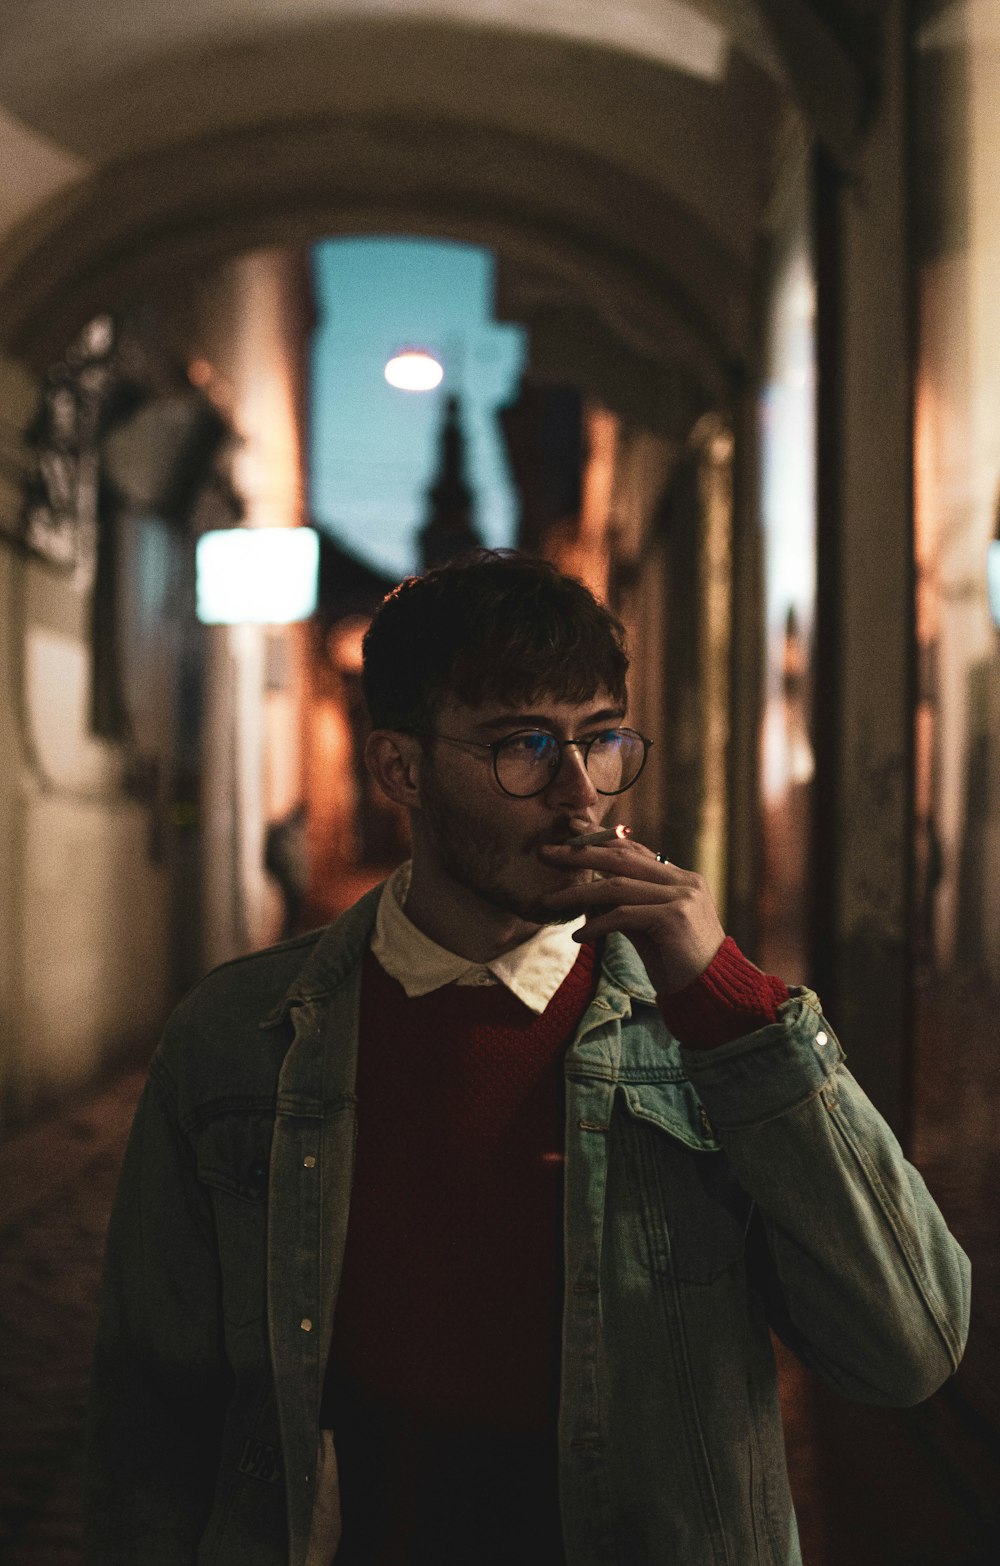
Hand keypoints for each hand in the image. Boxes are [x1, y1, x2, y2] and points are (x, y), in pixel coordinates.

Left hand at [538, 837, 725, 996]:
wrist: (711, 993)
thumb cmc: (677, 964)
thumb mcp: (647, 929)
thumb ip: (624, 906)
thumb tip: (587, 895)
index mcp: (681, 878)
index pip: (635, 851)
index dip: (600, 839)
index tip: (570, 829)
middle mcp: (684, 881)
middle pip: (622, 858)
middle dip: (580, 854)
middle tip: (546, 853)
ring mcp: (681, 897)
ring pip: (617, 886)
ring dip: (578, 893)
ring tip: (548, 901)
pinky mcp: (674, 918)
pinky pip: (624, 915)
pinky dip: (597, 924)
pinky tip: (578, 936)